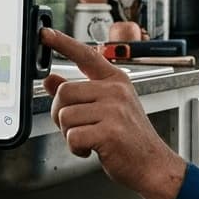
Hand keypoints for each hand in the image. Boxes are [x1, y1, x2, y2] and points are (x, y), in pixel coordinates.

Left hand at [41, 28, 186, 198]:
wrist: (153, 165)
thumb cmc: (130, 138)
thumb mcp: (107, 108)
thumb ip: (79, 92)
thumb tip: (50, 79)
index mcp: (115, 81)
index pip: (85, 55)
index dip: (62, 43)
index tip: (45, 33)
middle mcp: (115, 91)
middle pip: (64, 92)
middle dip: (60, 113)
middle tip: (75, 126)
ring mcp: (114, 110)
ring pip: (65, 116)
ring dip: (69, 134)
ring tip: (88, 139)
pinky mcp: (109, 132)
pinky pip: (73, 136)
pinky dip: (75, 148)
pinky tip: (90, 149)